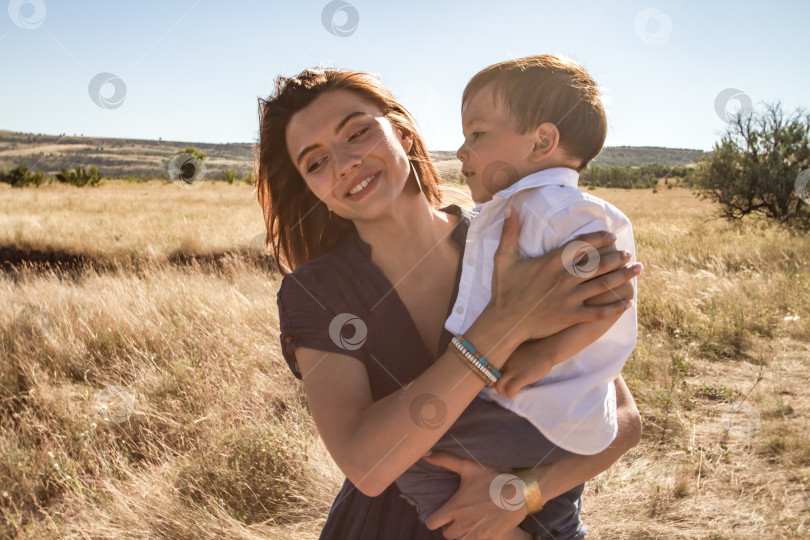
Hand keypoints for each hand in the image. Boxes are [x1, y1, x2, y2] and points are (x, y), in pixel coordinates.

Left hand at [422, 451, 527, 539]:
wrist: (522, 491)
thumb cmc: (495, 478)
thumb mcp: (469, 466)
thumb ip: (445, 460)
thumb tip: (426, 454)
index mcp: (455, 508)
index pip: (431, 523)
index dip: (433, 518)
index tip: (440, 513)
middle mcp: (464, 524)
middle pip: (446, 535)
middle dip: (448, 526)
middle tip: (456, 516)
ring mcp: (478, 533)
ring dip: (461, 534)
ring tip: (467, 522)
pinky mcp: (491, 538)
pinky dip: (475, 537)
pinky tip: (480, 526)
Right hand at [487, 206, 640, 344]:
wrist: (505, 322)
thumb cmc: (504, 290)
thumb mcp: (503, 258)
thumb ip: (509, 232)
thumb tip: (510, 208)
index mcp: (552, 262)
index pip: (582, 245)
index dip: (599, 239)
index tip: (611, 237)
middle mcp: (565, 278)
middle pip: (598, 264)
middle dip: (617, 258)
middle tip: (629, 254)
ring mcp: (569, 298)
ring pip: (603, 285)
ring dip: (623, 277)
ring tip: (636, 270)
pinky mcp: (571, 316)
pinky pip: (598, 312)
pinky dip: (615, 307)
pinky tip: (628, 303)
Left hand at [493, 340, 555, 398]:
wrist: (546, 350)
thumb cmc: (533, 350)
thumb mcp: (516, 350)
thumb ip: (508, 358)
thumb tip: (503, 367)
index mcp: (503, 356)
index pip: (488, 367)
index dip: (490, 375)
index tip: (494, 380)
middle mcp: (505, 363)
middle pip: (491, 377)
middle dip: (494, 385)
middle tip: (501, 387)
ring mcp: (513, 370)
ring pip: (499, 386)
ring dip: (501, 391)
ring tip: (506, 392)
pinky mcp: (521, 378)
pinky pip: (510, 390)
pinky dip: (510, 394)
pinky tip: (513, 394)